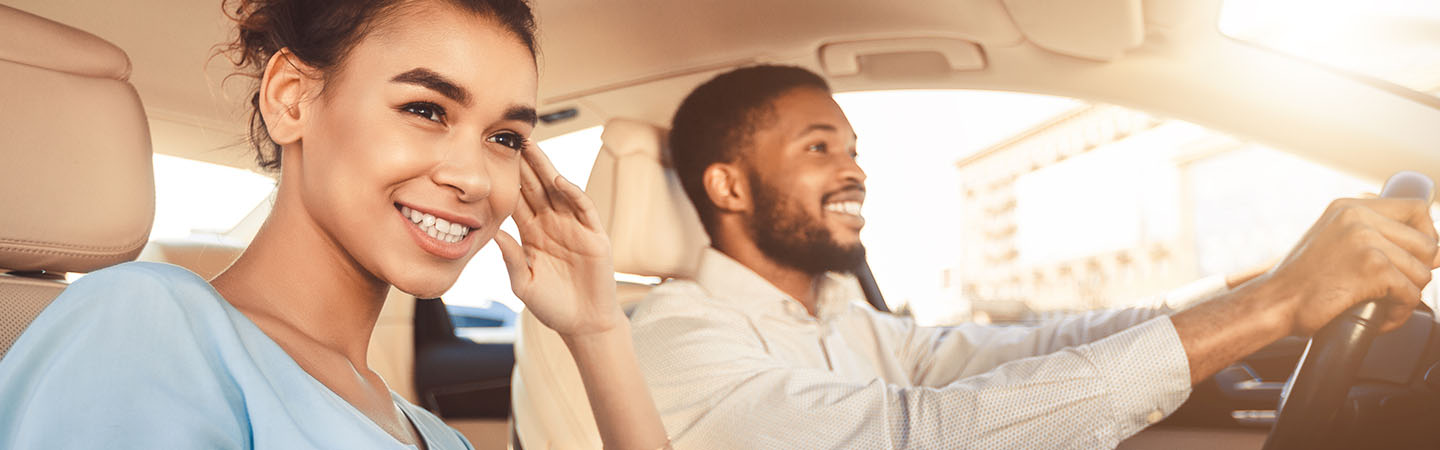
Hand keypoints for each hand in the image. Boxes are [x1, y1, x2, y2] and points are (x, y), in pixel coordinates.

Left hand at [494, 142, 622, 337]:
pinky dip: (573, 193)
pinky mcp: (594, 235)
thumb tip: (492, 232)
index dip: (507, 180)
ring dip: (546, 169)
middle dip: (525, 164)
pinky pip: (583, 208)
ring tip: (533, 147)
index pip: (517, 200)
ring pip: (558, 191)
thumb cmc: (552, 306)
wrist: (583, 324)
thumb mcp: (524, 283)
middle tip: (511, 137)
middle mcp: (552, 225)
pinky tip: (559, 181)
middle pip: (536, 187)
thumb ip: (511, 258)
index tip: (490, 158)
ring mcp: (574, 228)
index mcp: (532, 234)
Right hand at [1266, 198, 1438, 335]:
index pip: (1416, 209)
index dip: (1427, 235)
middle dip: (1418, 272)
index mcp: (1349, 207)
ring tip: (1382, 305)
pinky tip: (1378, 318)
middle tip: (1396, 288)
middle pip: (1428, 244)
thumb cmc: (1299, 282)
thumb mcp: (1330, 240)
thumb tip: (1428, 247)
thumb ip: (1367, 233)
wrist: (1272, 303)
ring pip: (1422, 273)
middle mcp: (1358, 217)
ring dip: (1407, 296)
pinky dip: (1399, 314)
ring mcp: (1366, 240)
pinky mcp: (1373, 268)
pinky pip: (1411, 295)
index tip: (1416, 257)